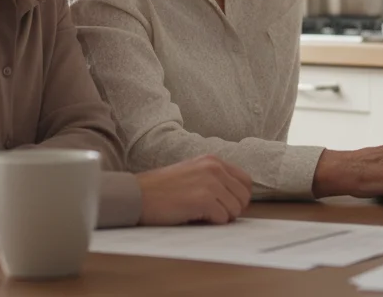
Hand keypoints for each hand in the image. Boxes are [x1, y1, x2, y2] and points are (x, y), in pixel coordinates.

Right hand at [136, 155, 252, 225]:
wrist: (137, 195)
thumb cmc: (161, 188)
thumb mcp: (192, 172)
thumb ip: (213, 178)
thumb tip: (235, 197)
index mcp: (213, 161)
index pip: (246, 181)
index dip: (238, 197)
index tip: (225, 205)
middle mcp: (214, 168)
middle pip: (243, 197)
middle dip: (232, 209)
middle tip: (212, 213)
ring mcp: (210, 183)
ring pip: (235, 209)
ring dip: (221, 217)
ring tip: (201, 214)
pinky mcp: (203, 199)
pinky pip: (223, 218)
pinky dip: (212, 222)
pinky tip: (194, 216)